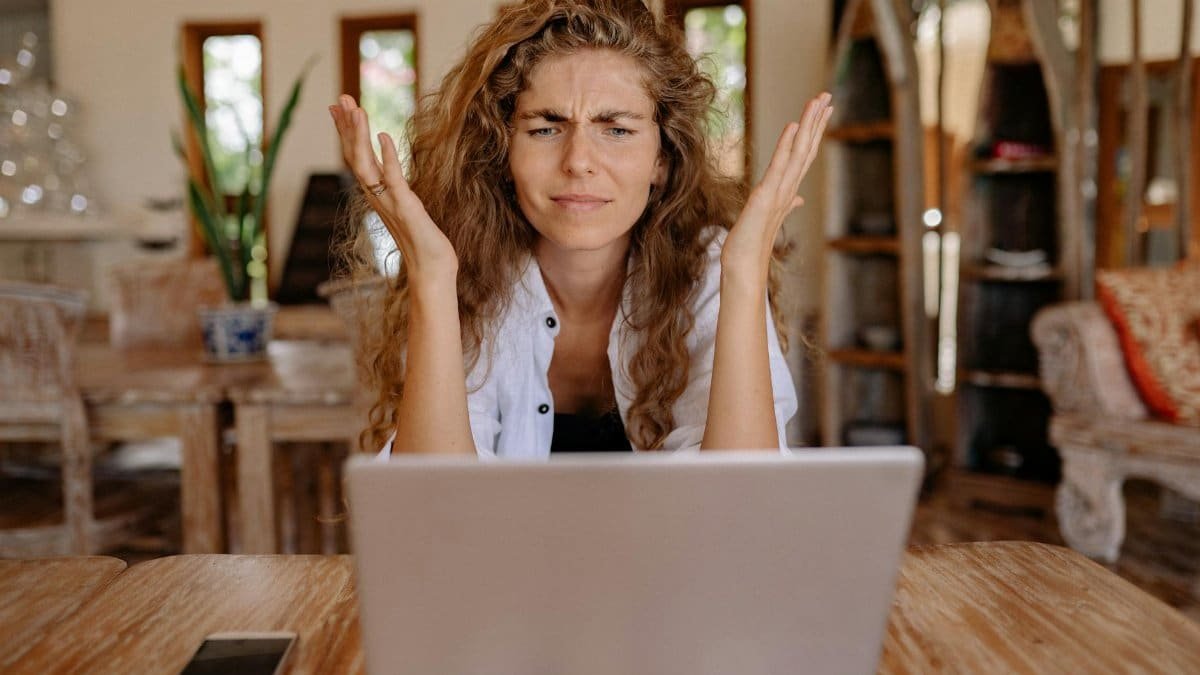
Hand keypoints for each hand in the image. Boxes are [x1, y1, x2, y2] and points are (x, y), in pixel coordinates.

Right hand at [329, 95, 457, 281]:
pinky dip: (388, 156)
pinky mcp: (406, 207)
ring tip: (355, 109)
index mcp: (378, 195)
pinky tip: (383, 135)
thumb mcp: (407, 209)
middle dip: (347, 126)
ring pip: (366, 164)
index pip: (357, 157)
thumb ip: (397, 191)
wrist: (432, 270)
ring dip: (359, 136)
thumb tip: (391, 174)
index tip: (339, 108)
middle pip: (355, 156)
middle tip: (339, 98)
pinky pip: (393, 178)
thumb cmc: (424, 243)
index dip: (347, 132)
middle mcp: (377, 197)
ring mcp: (389, 202)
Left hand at [722, 93, 832, 275]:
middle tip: (827, 95)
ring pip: (799, 152)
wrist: (744, 264)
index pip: (804, 155)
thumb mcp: (768, 217)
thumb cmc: (752, 242)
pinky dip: (787, 145)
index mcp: (788, 190)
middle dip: (817, 121)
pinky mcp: (767, 196)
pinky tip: (793, 126)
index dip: (814, 132)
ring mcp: (780, 192)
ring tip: (817, 101)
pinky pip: (779, 166)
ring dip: (809, 125)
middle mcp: (789, 188)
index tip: (823, 111)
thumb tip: (799, 199)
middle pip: (807, 148)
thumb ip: (786, 204)